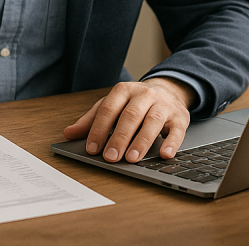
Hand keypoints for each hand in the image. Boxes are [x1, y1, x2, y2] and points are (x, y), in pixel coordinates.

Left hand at [62, 77, 193, 162]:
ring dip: (142, 141)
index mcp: (123, 90)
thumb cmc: (134, 102)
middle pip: (130, 116)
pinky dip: (171, 143)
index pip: (108, 109)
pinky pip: (177, 130)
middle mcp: (144, 94)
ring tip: (132, 158)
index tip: (92, 148)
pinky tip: (164, 154)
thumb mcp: (112, 105)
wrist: (168, 90)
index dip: (99, 129)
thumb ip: (91, 119)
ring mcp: (163, 105)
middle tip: (111, 157)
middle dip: (119, 138)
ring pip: (152, 122)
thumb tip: (68, 133)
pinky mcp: (180, 117)